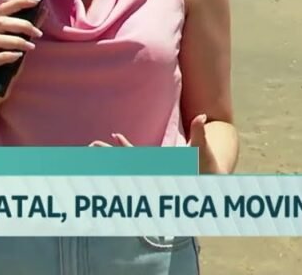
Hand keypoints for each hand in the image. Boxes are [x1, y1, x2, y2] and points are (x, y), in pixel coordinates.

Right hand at [0, 0, 43, 98]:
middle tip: (38, 32)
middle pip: (0, 22)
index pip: (4, 9)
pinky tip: (18, 57)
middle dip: (22, 24)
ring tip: (31, 47)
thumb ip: (29, 29)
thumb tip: (43, 10)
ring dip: (17, 40)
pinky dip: (7, 55)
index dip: (20, 2)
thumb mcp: (21, 45)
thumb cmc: (7, 65)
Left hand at [89, 114, 225, 173]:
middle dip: (108, 155)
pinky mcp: (154, 169)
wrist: (210, 183)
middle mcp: (153, 170)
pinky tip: (116, 141)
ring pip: (126, 163)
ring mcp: (152, 170)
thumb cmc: (207, 167)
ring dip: (109, 156)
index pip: (139, 157)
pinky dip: (123, 153)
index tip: (114, 136)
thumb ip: (200, 134)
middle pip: (126, 162)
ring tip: (92, 145)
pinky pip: (134, 161)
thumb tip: (201, 116)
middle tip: (91, 145)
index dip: (126, 148)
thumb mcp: (202, 150)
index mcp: (161, 166)